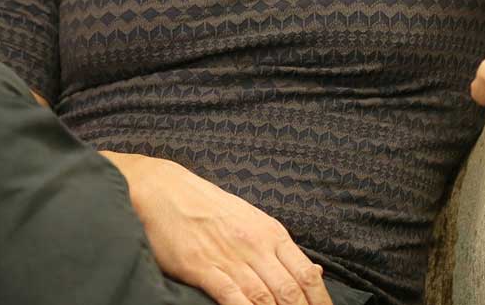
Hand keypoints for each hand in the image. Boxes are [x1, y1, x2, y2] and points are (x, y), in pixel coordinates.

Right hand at [102, 152, 333, 304]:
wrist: (164, 190)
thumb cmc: (209, 207)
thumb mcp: (252, 220)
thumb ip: (279, 248)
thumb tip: (313, 271)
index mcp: (271, 233)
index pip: (306, 274)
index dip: (320, 301)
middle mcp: (255, 245)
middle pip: (290, 291)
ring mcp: (229, 257)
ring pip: (265, 297)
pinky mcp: (202, 266)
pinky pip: (231, 296)